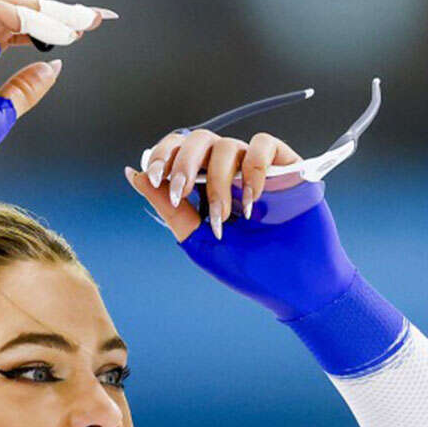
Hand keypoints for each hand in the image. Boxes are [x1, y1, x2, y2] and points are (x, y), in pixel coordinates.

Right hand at [0, 0, 113, 182]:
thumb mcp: (0, 114)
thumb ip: (24, 89)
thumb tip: (53, 67)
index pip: (17, 33)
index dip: (52, 30)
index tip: (84, 31)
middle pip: (18, 16)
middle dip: (59, 15)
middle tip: (93, 17)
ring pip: (13, 9)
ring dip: (51, 14)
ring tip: (81, 23)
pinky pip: (2, 12)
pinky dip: (34, 20)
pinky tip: (59, 33)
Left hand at [124, 129, 355, 318]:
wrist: (294, 285)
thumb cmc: (248, 269)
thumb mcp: (198, 240)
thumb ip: (169, 207)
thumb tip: (133, 174)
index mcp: (203, 188)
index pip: (179, 152)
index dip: (163, 155)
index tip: (153, 177)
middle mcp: (229, 173)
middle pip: (199, 141)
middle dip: (182, 163)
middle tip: (180, 192)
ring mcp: (257, 169)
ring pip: (227, 145)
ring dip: (217, 180)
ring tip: (224, 217)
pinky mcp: (286, 166)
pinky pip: (263, 145)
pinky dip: (252, 168)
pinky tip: (251, 199)